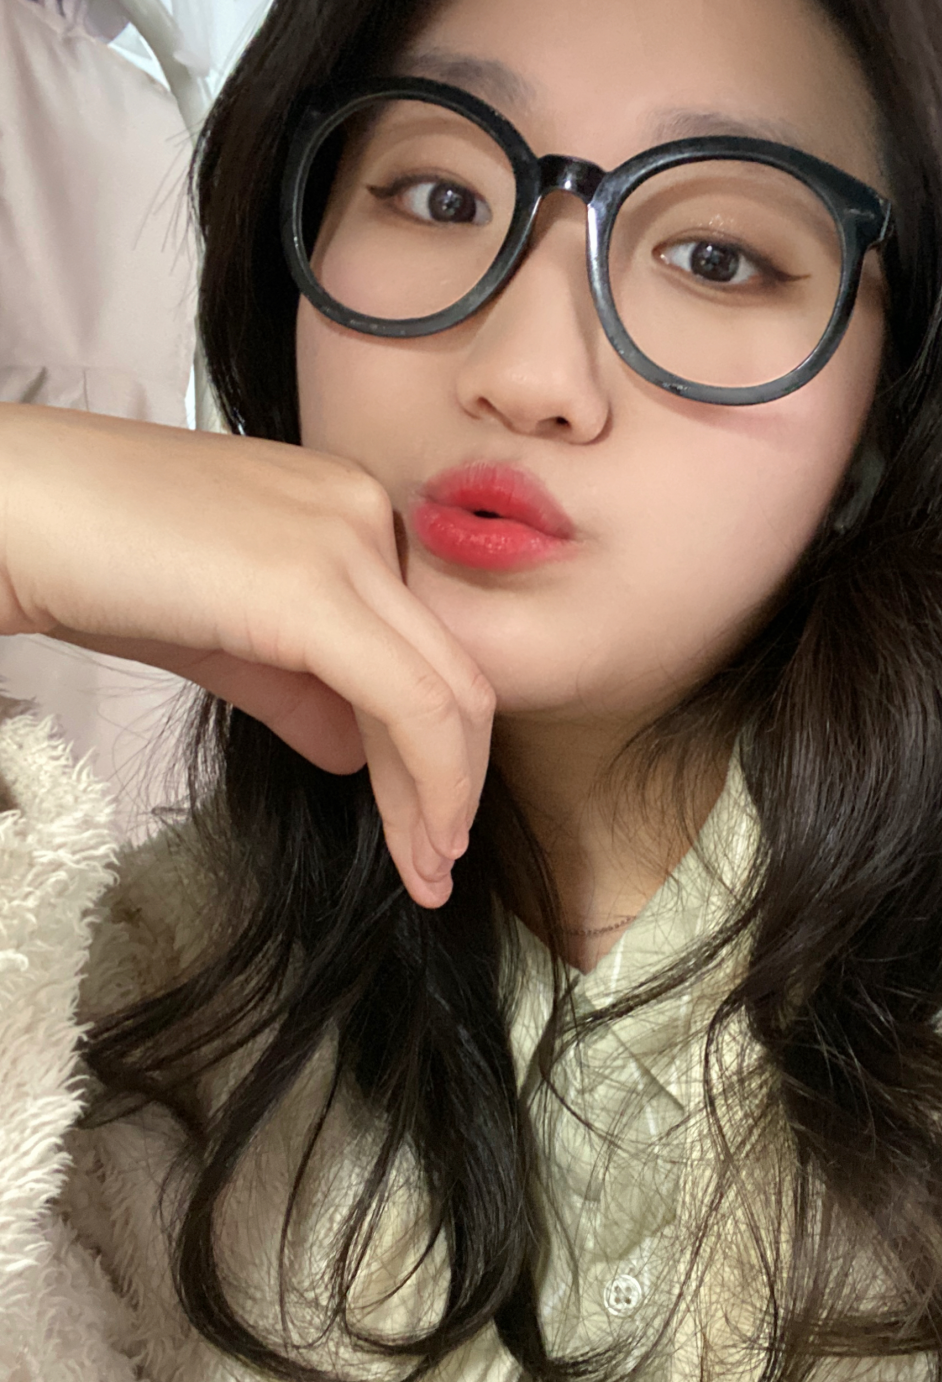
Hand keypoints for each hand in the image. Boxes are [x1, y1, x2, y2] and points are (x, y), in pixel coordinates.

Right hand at [0, 403, 493, 906]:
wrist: (6, 511)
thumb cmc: (89, 563)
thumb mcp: (221, 634)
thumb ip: (299, 688)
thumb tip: (355, 753)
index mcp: (348, 509)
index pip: (425, 644)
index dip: (440, 746)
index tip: (431, 825)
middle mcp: (364, 512)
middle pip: (452, 670)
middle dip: (455, 782)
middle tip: (439, 866)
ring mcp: (345, 540)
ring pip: (443, 692)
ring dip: (444, 797)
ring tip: (429, 872)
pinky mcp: (311, 586)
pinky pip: (408, 700)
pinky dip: (427, 780)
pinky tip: (416, 838)